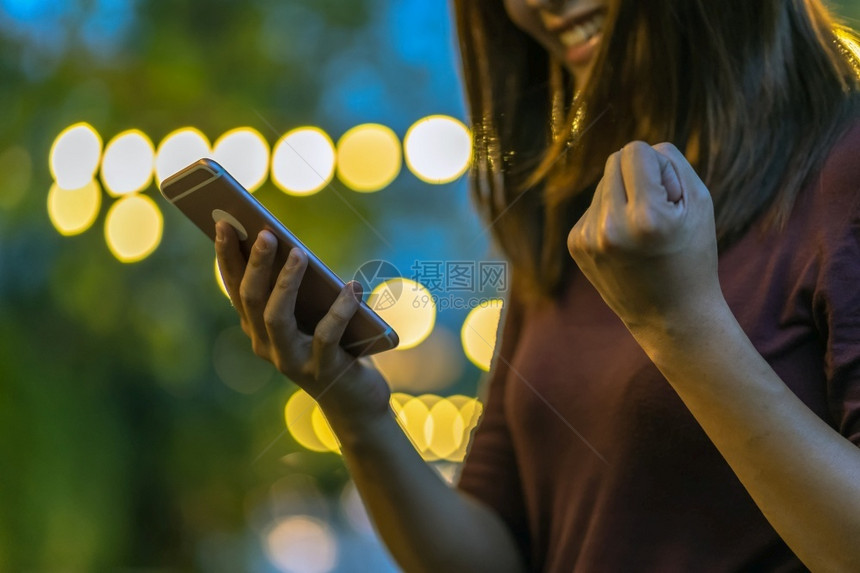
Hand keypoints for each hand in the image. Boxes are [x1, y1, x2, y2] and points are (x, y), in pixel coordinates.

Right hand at [214, 221, 390, 422]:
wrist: (354, 398)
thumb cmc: (333, 344)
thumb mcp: (313, 312)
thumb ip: (301, 287)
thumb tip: (295, 247)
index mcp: (258, 327)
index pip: (235, 288)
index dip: (227, 257)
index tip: (224, 224)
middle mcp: (266, 345)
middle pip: (251, 300)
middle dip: (256, 264)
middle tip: (266, 232)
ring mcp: (291, 361)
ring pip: (276, 318)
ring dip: (286, 283)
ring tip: (300, 253)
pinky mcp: (322, 371)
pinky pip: (327, 335)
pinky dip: (341, 308)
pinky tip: (353, 286)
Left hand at [567, 141, 722, 332]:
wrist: (671, 316)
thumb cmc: (692, 255)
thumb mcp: (698, 202)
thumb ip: (669, 161)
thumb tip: (634, 150)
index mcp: (646, 217)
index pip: (636, 150)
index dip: (658, 166)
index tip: (669, 196)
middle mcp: (611, 228)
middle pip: (614, 161)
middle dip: (637, 176)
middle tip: (657, 213)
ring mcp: (587, 238)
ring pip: (602, 184)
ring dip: (623, 197)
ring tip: (642, 232)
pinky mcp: (575, 245)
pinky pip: (592, 206)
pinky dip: (609, 216)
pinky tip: (624, 244)